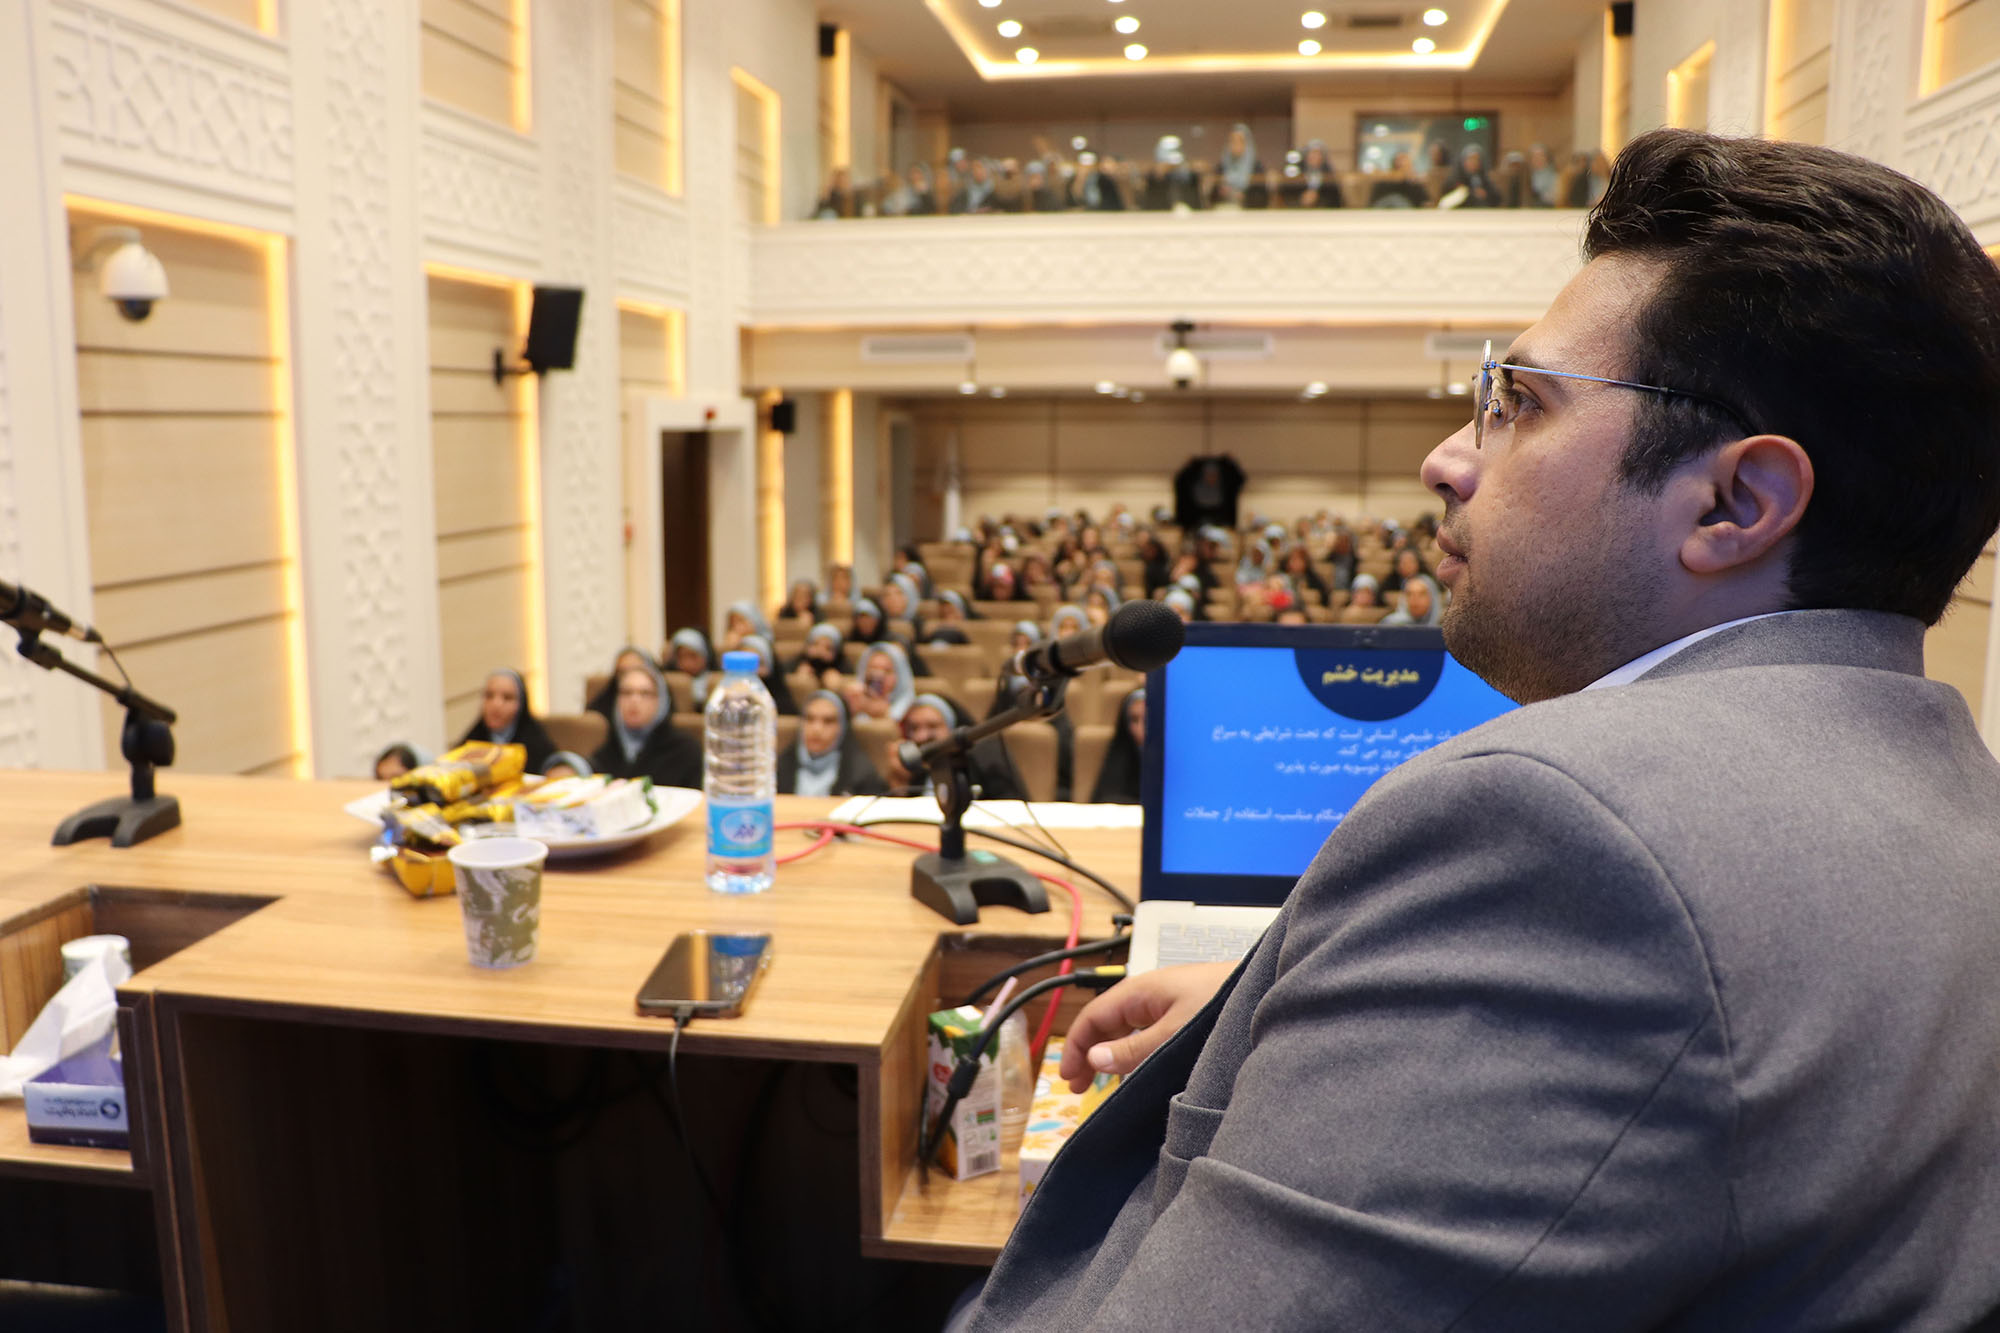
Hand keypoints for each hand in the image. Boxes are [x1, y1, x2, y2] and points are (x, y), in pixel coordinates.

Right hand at [1060, 961, 1236, 1092]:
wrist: (1267, 990)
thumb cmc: (1221, 1002)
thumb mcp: (1173, 1033)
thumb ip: (1133, 1049)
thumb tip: (1093, 1060)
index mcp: (1139, 991)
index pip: (1092, 1017)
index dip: (1075, 1048)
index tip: (1067, 1079)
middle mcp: (1149, 994)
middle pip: (1106, 1022)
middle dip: (1088, 1053)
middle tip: (1078, 1088)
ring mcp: (1167, 1002)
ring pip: (1126, 1028)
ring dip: (1110, 1054)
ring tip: (1103, 1083)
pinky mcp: (1185, 1012)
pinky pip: (1146, 1031)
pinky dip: (1133, 1050)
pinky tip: (1138, 1070)